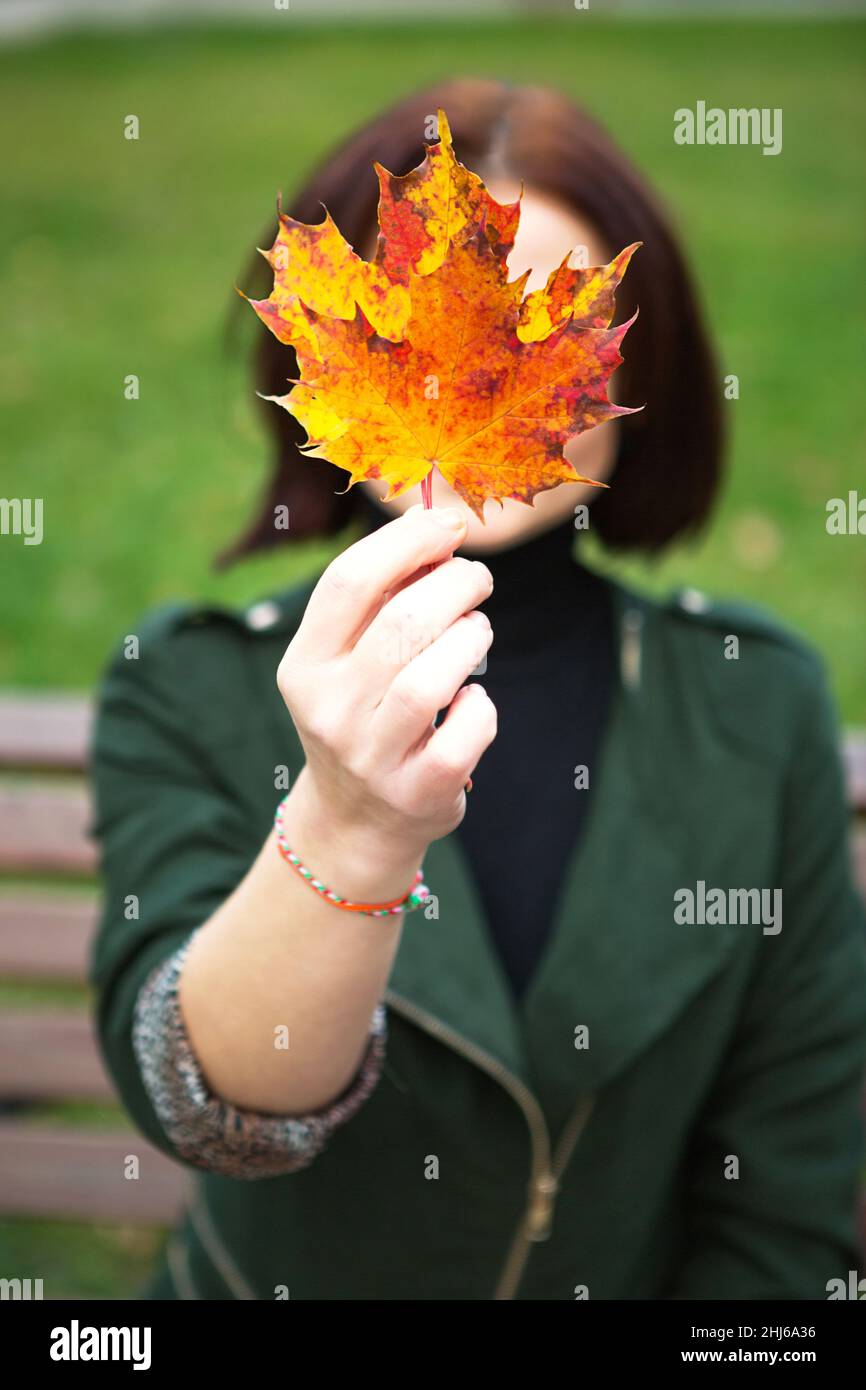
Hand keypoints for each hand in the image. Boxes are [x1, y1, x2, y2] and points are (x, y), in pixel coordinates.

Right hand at [276, 505, 495, 896]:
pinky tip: (473, 701)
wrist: (356, 821)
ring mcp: (371, 756)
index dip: (407, 542)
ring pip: (432, 678)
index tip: (451, 525)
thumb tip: (440, 527)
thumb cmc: (365, 715)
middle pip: (402, 623)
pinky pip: (465, 732)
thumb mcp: (347, 661)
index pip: (348, 582)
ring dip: (471, 640)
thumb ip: (382, 600)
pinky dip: (482, 707)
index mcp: (304, 665)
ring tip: (477, 633)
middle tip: (477, 581)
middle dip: (456, 585)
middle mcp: (328, 710)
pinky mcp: (417, 792)